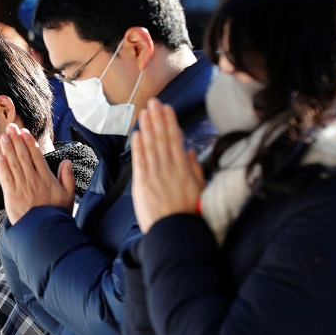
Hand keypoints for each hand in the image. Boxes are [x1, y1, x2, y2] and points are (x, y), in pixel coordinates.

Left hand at [0, 124, 73, 224]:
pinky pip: (6, 179)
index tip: (24, 132)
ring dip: (8, 149)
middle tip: (10, 128)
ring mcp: (22, 188)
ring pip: (13, 164)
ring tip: (4, 137)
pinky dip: (2, 167)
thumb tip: (66, 162)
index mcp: (46, 179)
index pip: (37, 156)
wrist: (44, 233)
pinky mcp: (11, 196)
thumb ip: (68, 177)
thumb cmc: (56, 216)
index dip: (29, 143)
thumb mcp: (69, 196)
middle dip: (16, 140)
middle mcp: (33, 180)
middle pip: (23, 156)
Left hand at [131, 99, 203, 232]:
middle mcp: (168, 169)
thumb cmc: (188, 214)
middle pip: (162, 138)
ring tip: (144, 112)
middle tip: (154, 102)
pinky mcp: (142, 184)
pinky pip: (140, 161)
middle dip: (158, 118)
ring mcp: (154, 175)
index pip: (175, 140)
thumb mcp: (199, 190)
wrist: (175, 232)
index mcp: (183, 169)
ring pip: (150, 146)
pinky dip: (138, 146)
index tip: (167, 108)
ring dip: (147, 127)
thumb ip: (194, 169)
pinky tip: (137, 133)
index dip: (170, 122)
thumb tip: (189, 152)